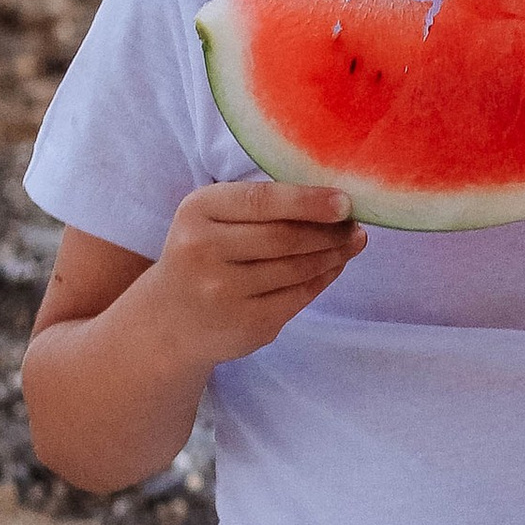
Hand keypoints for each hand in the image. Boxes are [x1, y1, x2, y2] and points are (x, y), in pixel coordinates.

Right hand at [141, 182, 365, 363]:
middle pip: (284, 238)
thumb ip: (263, 206)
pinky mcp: (245, 323)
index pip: (261, 201)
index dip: (308, 201)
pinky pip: (299, 296)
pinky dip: (323, 278)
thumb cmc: (205, 254)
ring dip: (333, 254)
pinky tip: (334, 266)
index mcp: (198, 210)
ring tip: (351, 243)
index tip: (345, 202)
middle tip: (354, 225)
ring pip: (297, 268)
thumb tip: (337, 205)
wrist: (170, 319)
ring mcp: (223, 292)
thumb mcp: (215, 218)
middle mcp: (203, 250)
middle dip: (329, 231)